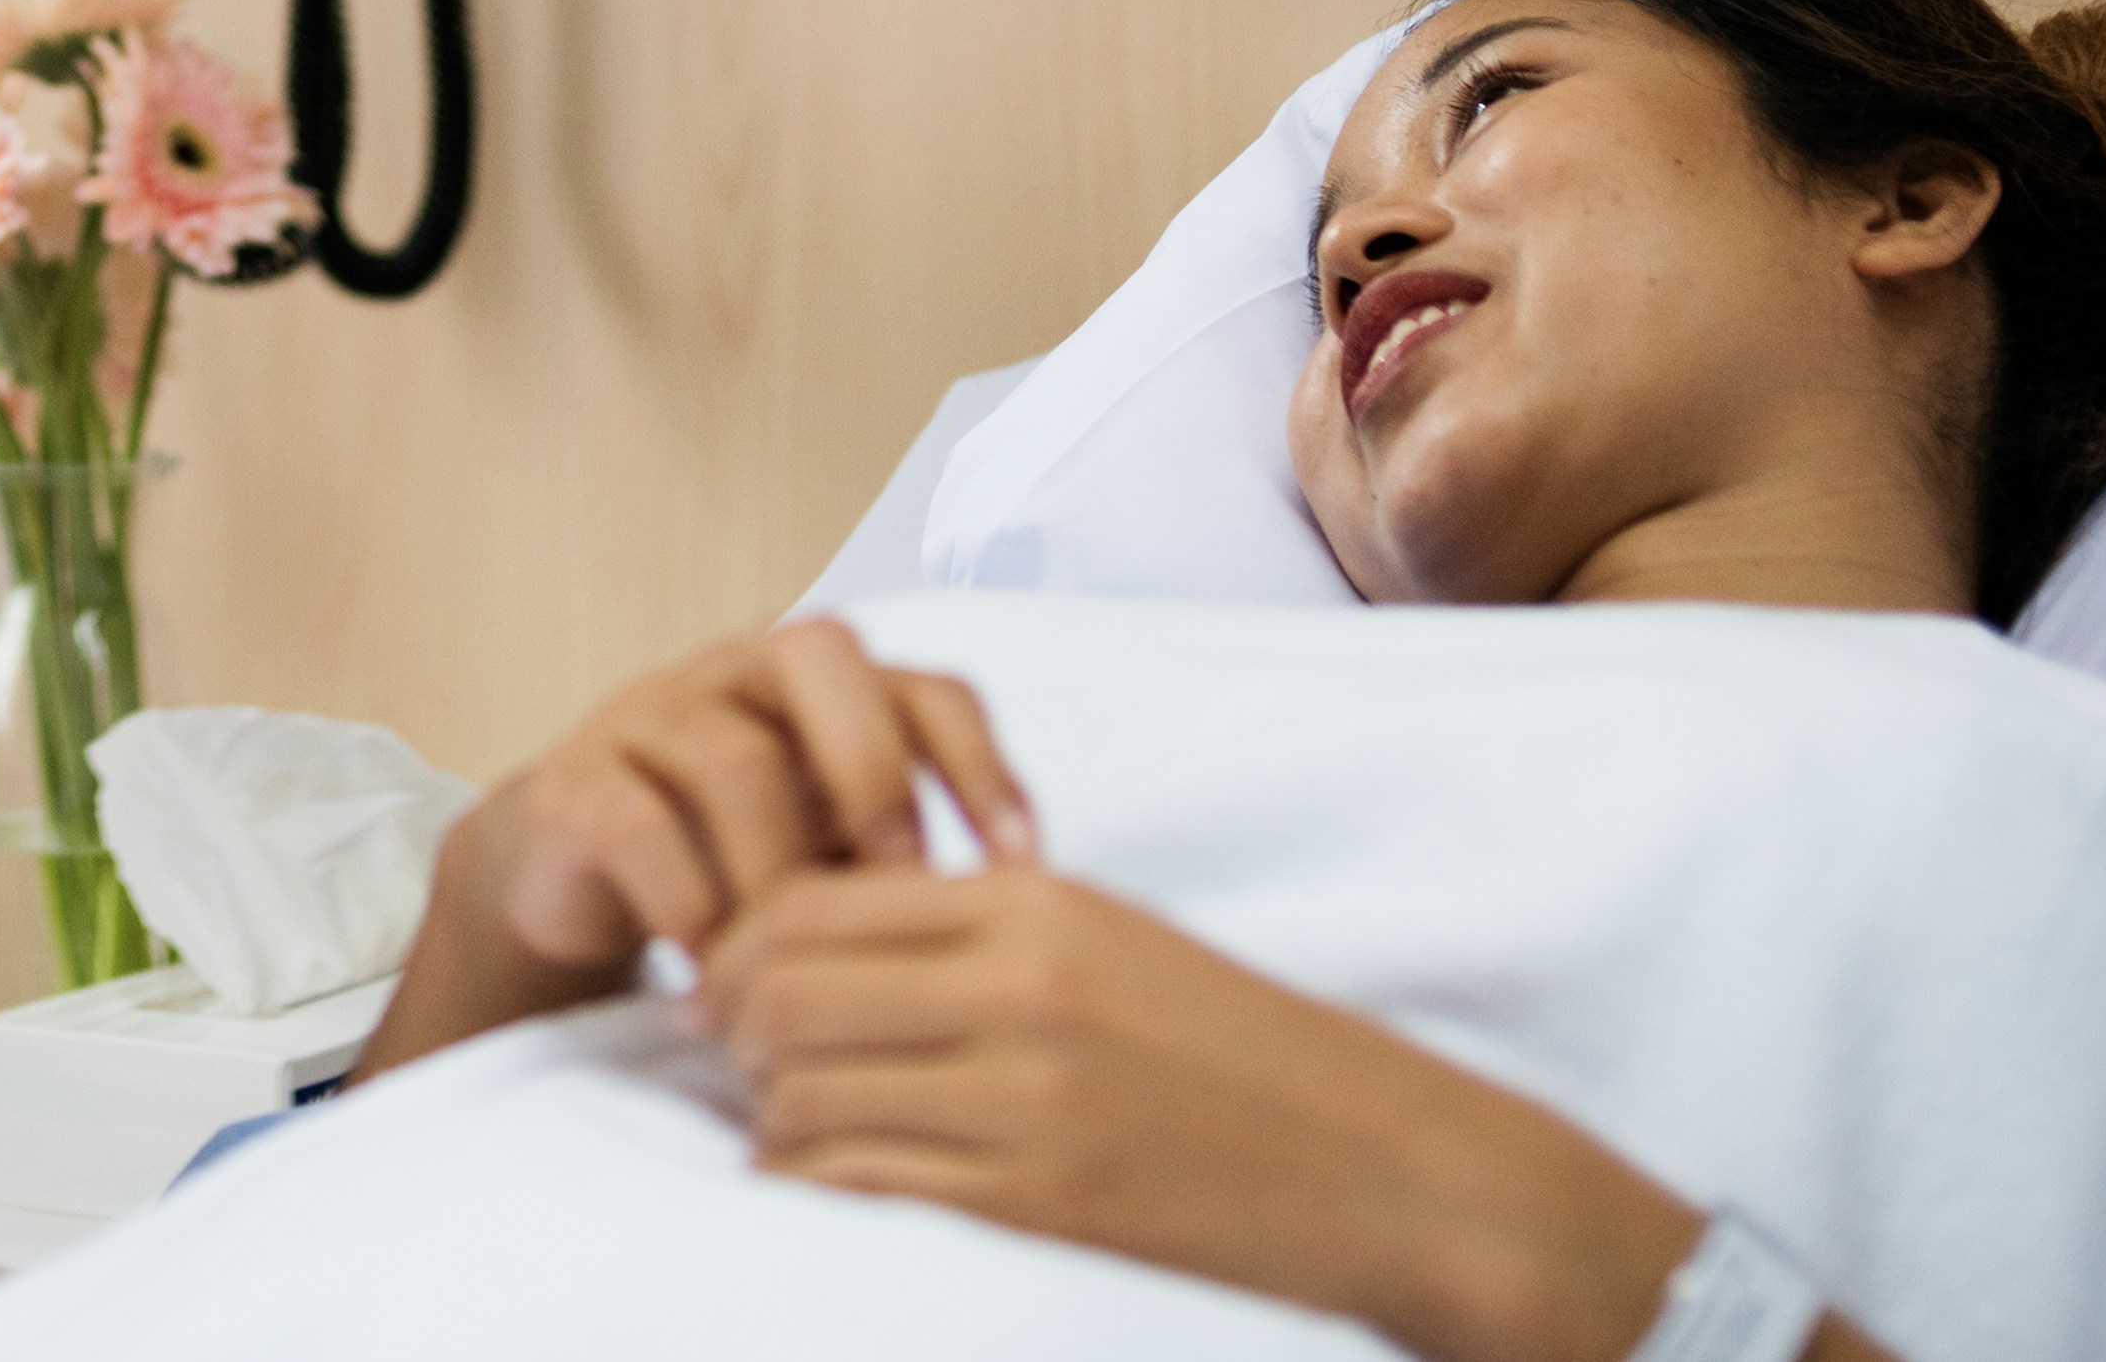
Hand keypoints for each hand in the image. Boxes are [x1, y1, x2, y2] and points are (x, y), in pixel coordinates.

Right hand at [353, 624, 1037, 1079]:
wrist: (574, 887)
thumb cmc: (737, 871)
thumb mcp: (835, 860)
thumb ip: (908, 863)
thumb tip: (1035, 924)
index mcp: (821, 690)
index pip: (925, 684)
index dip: (983, 766)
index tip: (1026, 868)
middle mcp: (735, 674)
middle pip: (819, 655)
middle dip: (878, 774)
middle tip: (904, 887)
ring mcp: (648, 716)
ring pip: (732, 756)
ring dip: (779, 874)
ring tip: (801, 969)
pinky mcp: (575, 782)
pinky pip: (637, 823)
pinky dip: (688, 908)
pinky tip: (716, 977)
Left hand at [706, 868, 1801, 1361]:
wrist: (1380, 1165)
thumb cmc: (1235, 1049)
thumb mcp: (1107, 939)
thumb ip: (971, 928)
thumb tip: (814, 943)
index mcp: (1034, 904)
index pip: (812, 900)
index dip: (739, 941)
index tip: (725, 981)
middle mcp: (1019, 990)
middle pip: (783, 991)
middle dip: (734, 1029)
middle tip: (738, 1058)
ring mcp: (1026, 1101)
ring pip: (805, 1094)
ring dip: (772, 1113)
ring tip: (789, 1123)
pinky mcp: (1037, 1204)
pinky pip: (861, 1186)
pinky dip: (816, 1185)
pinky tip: (824, 1183)